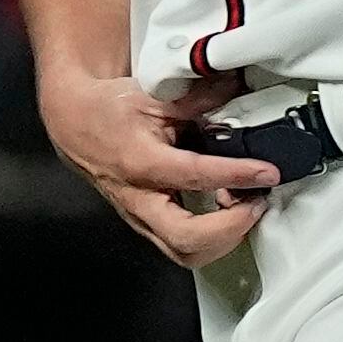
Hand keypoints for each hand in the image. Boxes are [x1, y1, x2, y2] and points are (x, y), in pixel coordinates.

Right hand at [40, 68, 278, 268]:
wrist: (75, 125)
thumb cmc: (109, 110)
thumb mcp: (152, 95)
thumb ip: (199, 97)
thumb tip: (238, 88)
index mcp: (141, 162)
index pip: (195, 175)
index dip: (236, 175)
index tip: (267, 173)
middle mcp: (140, 198)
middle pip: (186, 238)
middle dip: (230, 229)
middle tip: (257, 203)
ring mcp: (142, 218)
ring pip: (186, 253)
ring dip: (224, 239)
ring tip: (245, 208)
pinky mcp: (148, 225)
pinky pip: (183, 246)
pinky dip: (213, 237)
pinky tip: (228, 211)